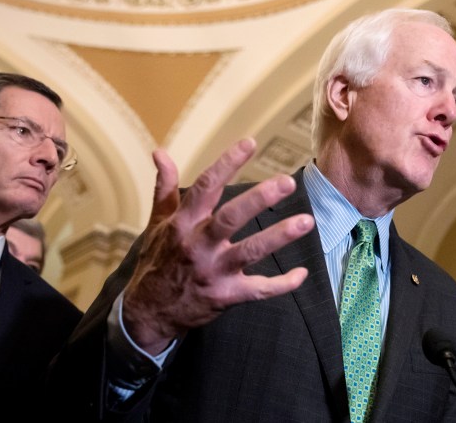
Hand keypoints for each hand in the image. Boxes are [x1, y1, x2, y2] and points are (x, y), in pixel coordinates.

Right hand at [123, 139, 314, 354]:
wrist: (149, 313)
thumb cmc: (157, 261)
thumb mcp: (157, 223)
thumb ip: (164, 187)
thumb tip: (160, 152)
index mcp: (182, 224)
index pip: (205, 187)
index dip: (227, 163)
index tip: (249, 142)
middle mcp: (198, 245)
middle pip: (231, 218)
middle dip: (259, 199)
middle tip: (287, 182)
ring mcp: (213, 272)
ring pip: (250, 252)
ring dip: (279, 236)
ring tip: (306, 221)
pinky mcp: (225, 296)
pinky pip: (258, 290)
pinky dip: (282, 284)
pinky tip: (302, 274)